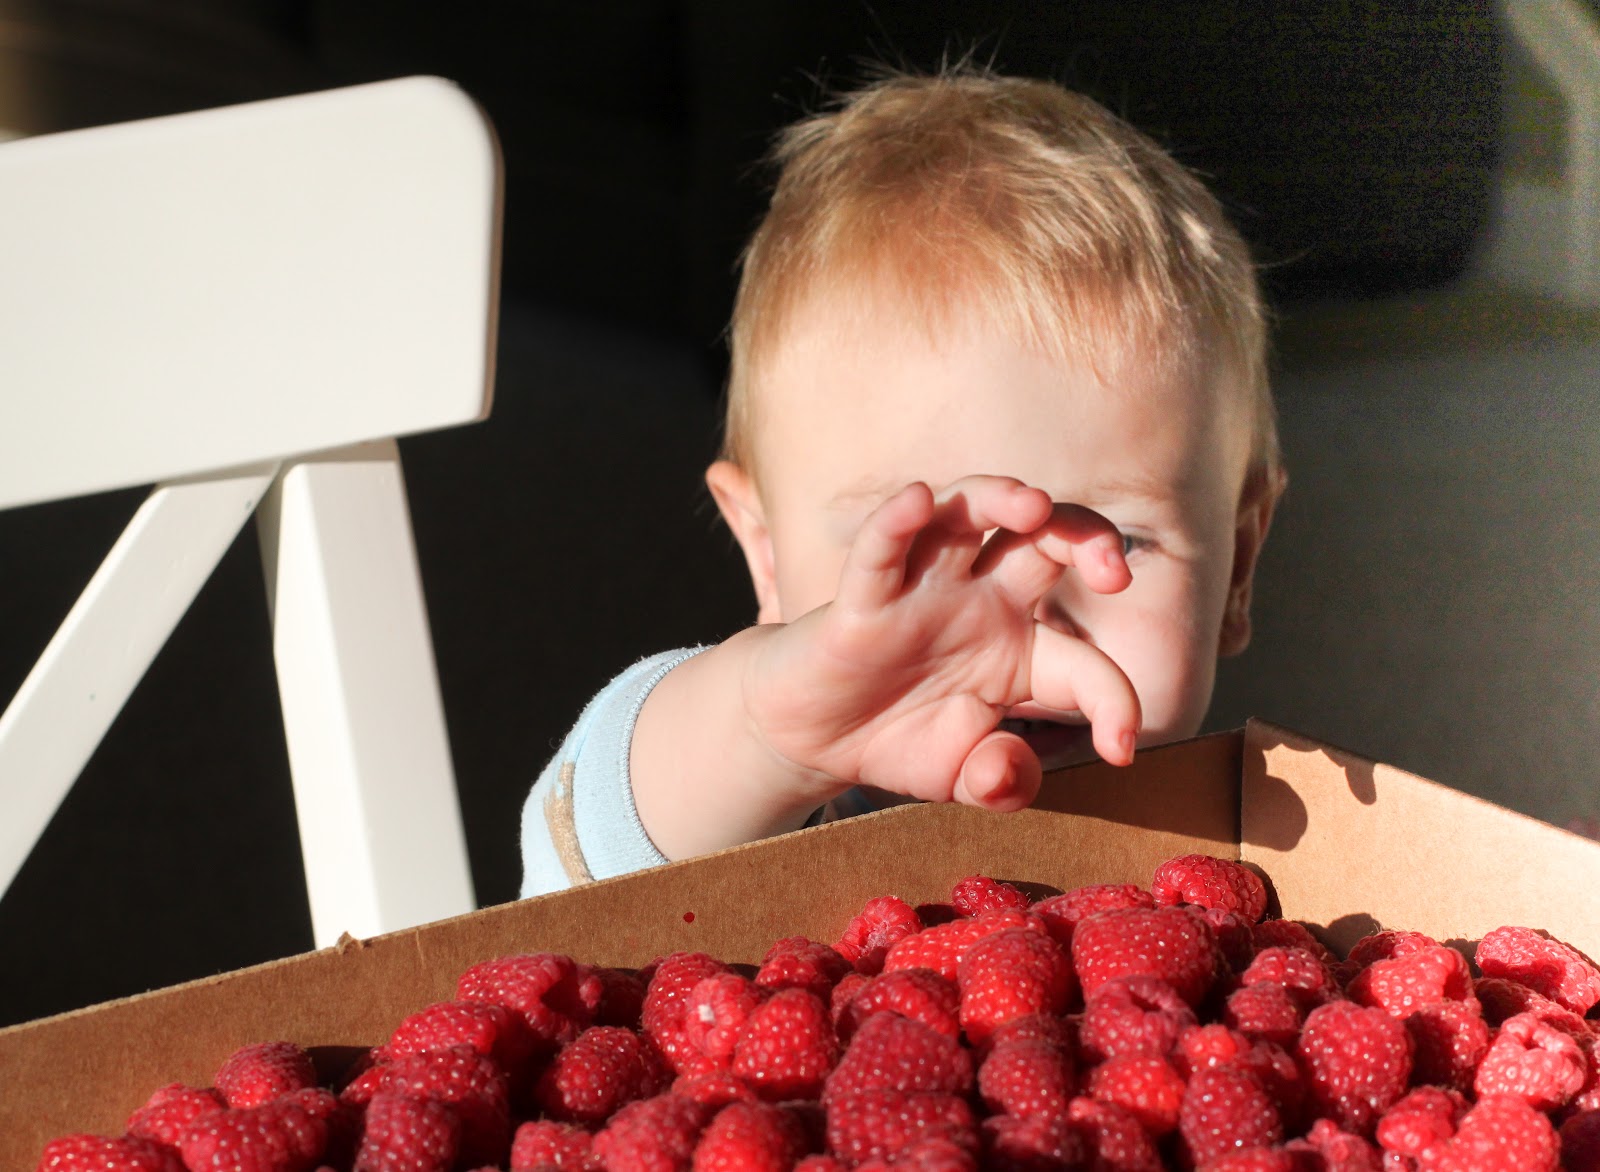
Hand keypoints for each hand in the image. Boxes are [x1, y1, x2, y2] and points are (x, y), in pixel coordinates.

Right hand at [744, 475, 1141, 811]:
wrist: (813, 737)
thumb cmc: (897, 739)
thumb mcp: (960, 778)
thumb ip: (998, 782)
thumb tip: (1010, 772)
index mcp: (1023, 648)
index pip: (1087, 661)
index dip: (1115, 703)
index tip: (1121, 751)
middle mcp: (983, 602)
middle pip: (1044, 541)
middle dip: (1086, 538)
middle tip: (1112, 572)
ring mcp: (923, 590)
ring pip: (968, 516)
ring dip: (1003, 500)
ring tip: (1033, 506)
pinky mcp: (864, 597)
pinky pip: (882, 548)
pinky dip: (897, 520)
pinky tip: (916, 498)